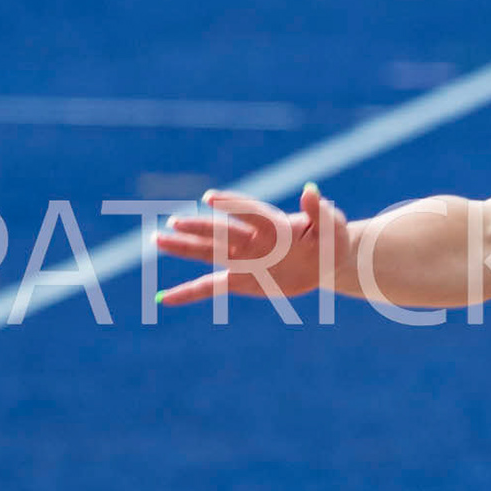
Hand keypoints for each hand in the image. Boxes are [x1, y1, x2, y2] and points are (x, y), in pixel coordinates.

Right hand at [154, 183, 348, 307]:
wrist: (327, 264)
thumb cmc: (330, 240)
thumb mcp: (332, 226)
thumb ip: (319, 211)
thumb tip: (311, 191)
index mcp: (274, 225)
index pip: (249, 212)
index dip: (232, 205)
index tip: (210, 198)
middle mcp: (252, 240)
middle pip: (221, 231)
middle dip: (199, 228)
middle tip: (174, 222)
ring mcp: (244, 260)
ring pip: (209, 253)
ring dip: (184, 247)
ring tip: (157, 239)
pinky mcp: (241, 281)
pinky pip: (211, 287)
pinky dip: (189, 293)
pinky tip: (164, 299)